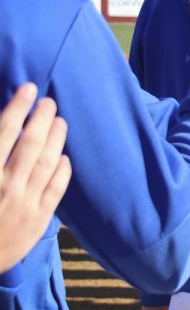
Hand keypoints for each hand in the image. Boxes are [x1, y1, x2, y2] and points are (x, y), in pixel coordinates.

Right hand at [0, 83, 70, 272]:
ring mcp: (24, 202)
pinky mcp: (38, 220)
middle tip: (49, 101)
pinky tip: (64, 156)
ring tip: (60, 121)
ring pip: (47, 163)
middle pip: (30, 143)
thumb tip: (2, 134)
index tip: (27, 89)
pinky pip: (56, 189)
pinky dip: (62, 170)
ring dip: (56, 138)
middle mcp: (5, 185)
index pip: (3, 132)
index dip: (17, 108)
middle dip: (41, 118)